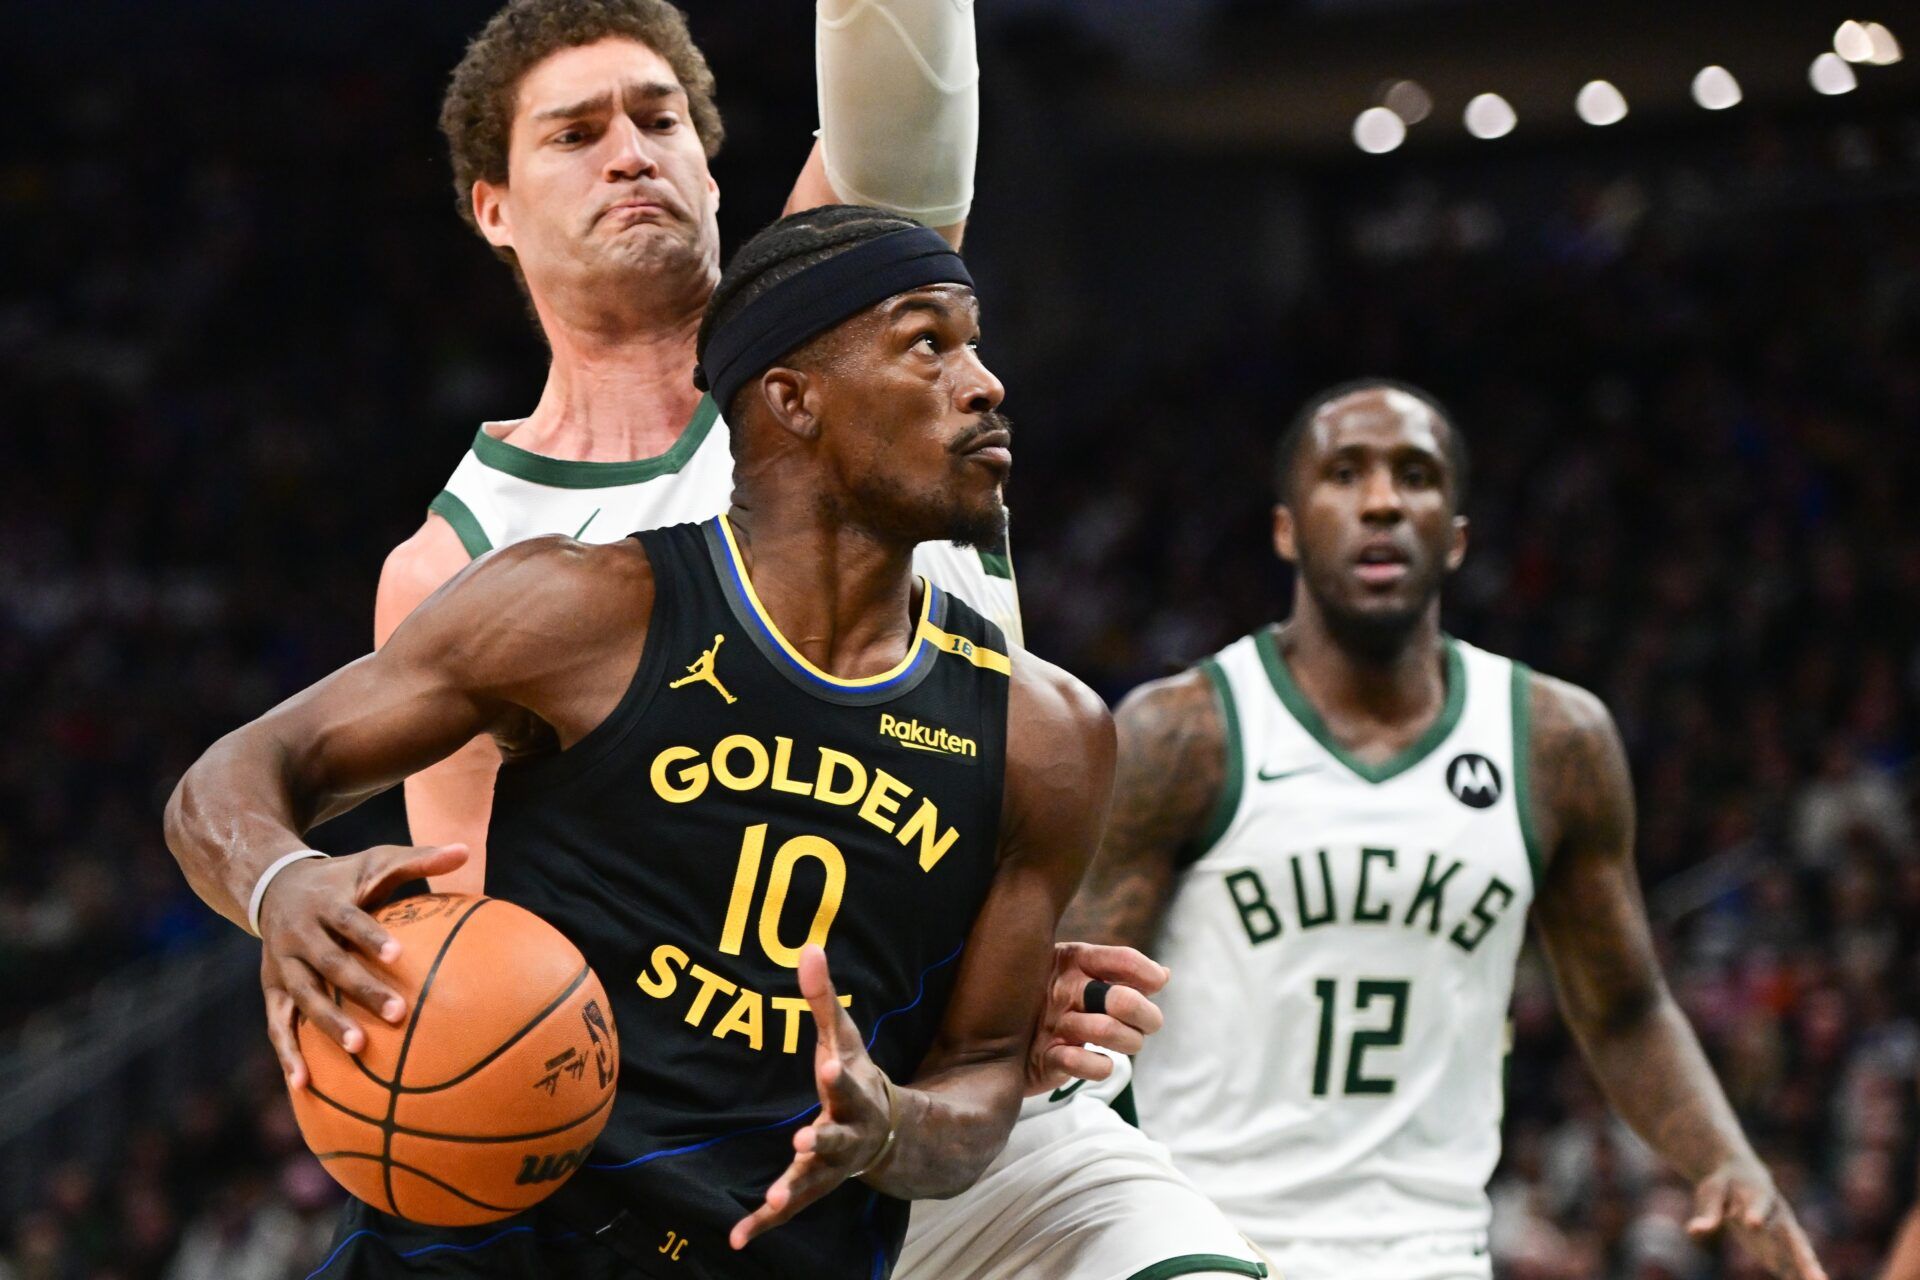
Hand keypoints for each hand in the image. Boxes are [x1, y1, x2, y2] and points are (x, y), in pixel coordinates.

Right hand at [258, 843, 469, 1087]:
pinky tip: (305, 1084)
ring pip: (303, 997)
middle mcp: (299, 935)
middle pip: (329, 964)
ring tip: (359, 1050)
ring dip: (328, 1024)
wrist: (275, 885)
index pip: (348, 920)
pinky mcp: (272, 989)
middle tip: (397, 1014)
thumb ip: (419, 859)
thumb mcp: (376, 861)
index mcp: (325, 903)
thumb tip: (465, 850)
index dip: (370, 936)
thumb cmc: (343, 878)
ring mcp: (282, 964)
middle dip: (361, 990)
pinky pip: (278, 1024)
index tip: (398, 955)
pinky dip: (288, 1053)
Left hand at [731, 946, 891, 1249]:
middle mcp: (848, 1134)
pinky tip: (737, 1238)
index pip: (846, 1081)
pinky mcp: (810, 1187)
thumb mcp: (843, 1038)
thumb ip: (824, 998)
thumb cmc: (856, 1077)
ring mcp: (830, 1165)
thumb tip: (809, 946)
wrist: (886, 1132)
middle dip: (821, 1138)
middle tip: (804, 1139)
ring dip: (793, 1186)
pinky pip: (787, 1209)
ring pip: (813, 1178)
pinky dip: (764, 1223)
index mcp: (855, 1094)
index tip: (826, 1064)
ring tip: (774, 1195)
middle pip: (836, 1137)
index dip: (837, 1074)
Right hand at [1024, 940, 1167, 1095]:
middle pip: (1123, 999)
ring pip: (1107, 1031)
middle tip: (1145, 1024)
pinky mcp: (1043, 1058)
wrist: (992, 1034)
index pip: (1123, 959)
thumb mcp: (1078, 974)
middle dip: (1144, 1014)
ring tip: (1123, 1044)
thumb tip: (1163, 974)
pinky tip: (1100, 1062)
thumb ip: (1119, 972)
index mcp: (1074, 959)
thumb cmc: (1046, 998)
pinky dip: (1099, 1066)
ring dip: (1127, 1041)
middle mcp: (1064, 988)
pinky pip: (1082, 1063)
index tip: (1156, 983)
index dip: (1147, 973)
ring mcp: (1051, 1022)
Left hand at [1687, 1158, 1826, 1279]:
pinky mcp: (1780, 1244)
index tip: (1752, 1223)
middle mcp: (1778, 1214)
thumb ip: (1708, 1213)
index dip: (1755, 1212)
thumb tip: (1693, 1232)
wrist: (1741, 1174)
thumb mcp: (1712, 1193)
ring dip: (1809, 1271)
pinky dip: (1798, 1275)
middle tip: (1817, 1278)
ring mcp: (1784, 1231)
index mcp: (1759, 1193)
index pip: (1758, 1204)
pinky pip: (1792, 1262)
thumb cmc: (1724, 1184)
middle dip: (1803, 1258)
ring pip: (1800, 1253)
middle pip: (1793, 1237)